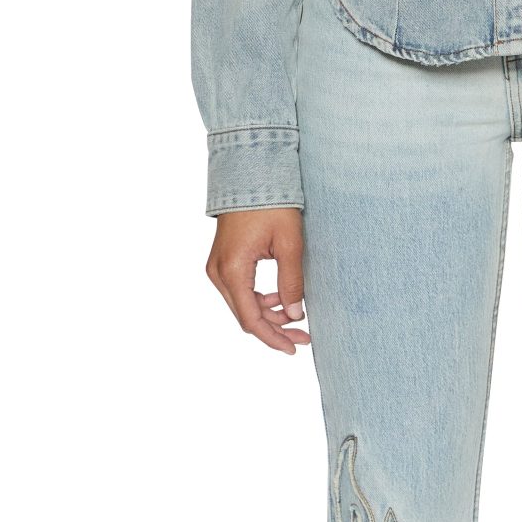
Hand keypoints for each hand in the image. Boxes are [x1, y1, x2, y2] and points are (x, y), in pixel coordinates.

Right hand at [207, 206, 310, 353]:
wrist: (250, 173)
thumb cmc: (271, 203)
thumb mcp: (289, 244)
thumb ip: (291, 282)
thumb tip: (294, 315)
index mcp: (233, 270)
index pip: (251, 319)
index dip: (273, 338)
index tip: (294, 348)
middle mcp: (219, 272)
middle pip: (245, 316)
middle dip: (274, 329)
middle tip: (303, 335)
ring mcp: (217, 267)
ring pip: (242, 305)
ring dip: (267, 315)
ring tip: (296, 317)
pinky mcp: (222, 261)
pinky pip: (239, 291)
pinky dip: (258, 300)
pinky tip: (279, 299)